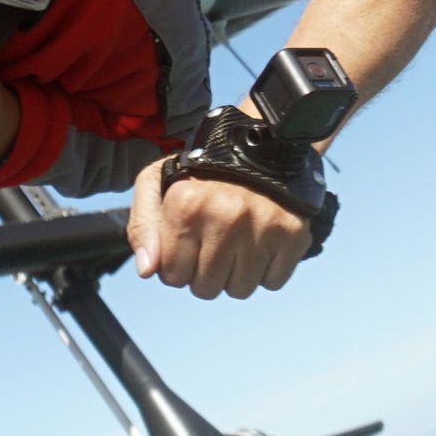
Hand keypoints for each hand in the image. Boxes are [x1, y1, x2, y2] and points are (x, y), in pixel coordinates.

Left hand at [126, 151, 311, 300]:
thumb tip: (147, 270)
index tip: (187, 244)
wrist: (259, 145)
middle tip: (212, 243)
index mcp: (186, 206)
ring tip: (236, 243)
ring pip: (240, 291)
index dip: (176, 265)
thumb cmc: (201, 171)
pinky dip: (266, 270)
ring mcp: (262, 227)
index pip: (172, 277)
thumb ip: (142, 226)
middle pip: (206, 289)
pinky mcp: (292, 234)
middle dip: (204, 273)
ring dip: (235, 275)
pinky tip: (260, 243)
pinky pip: (273, 282)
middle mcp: (225, 217)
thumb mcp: (156, 184)